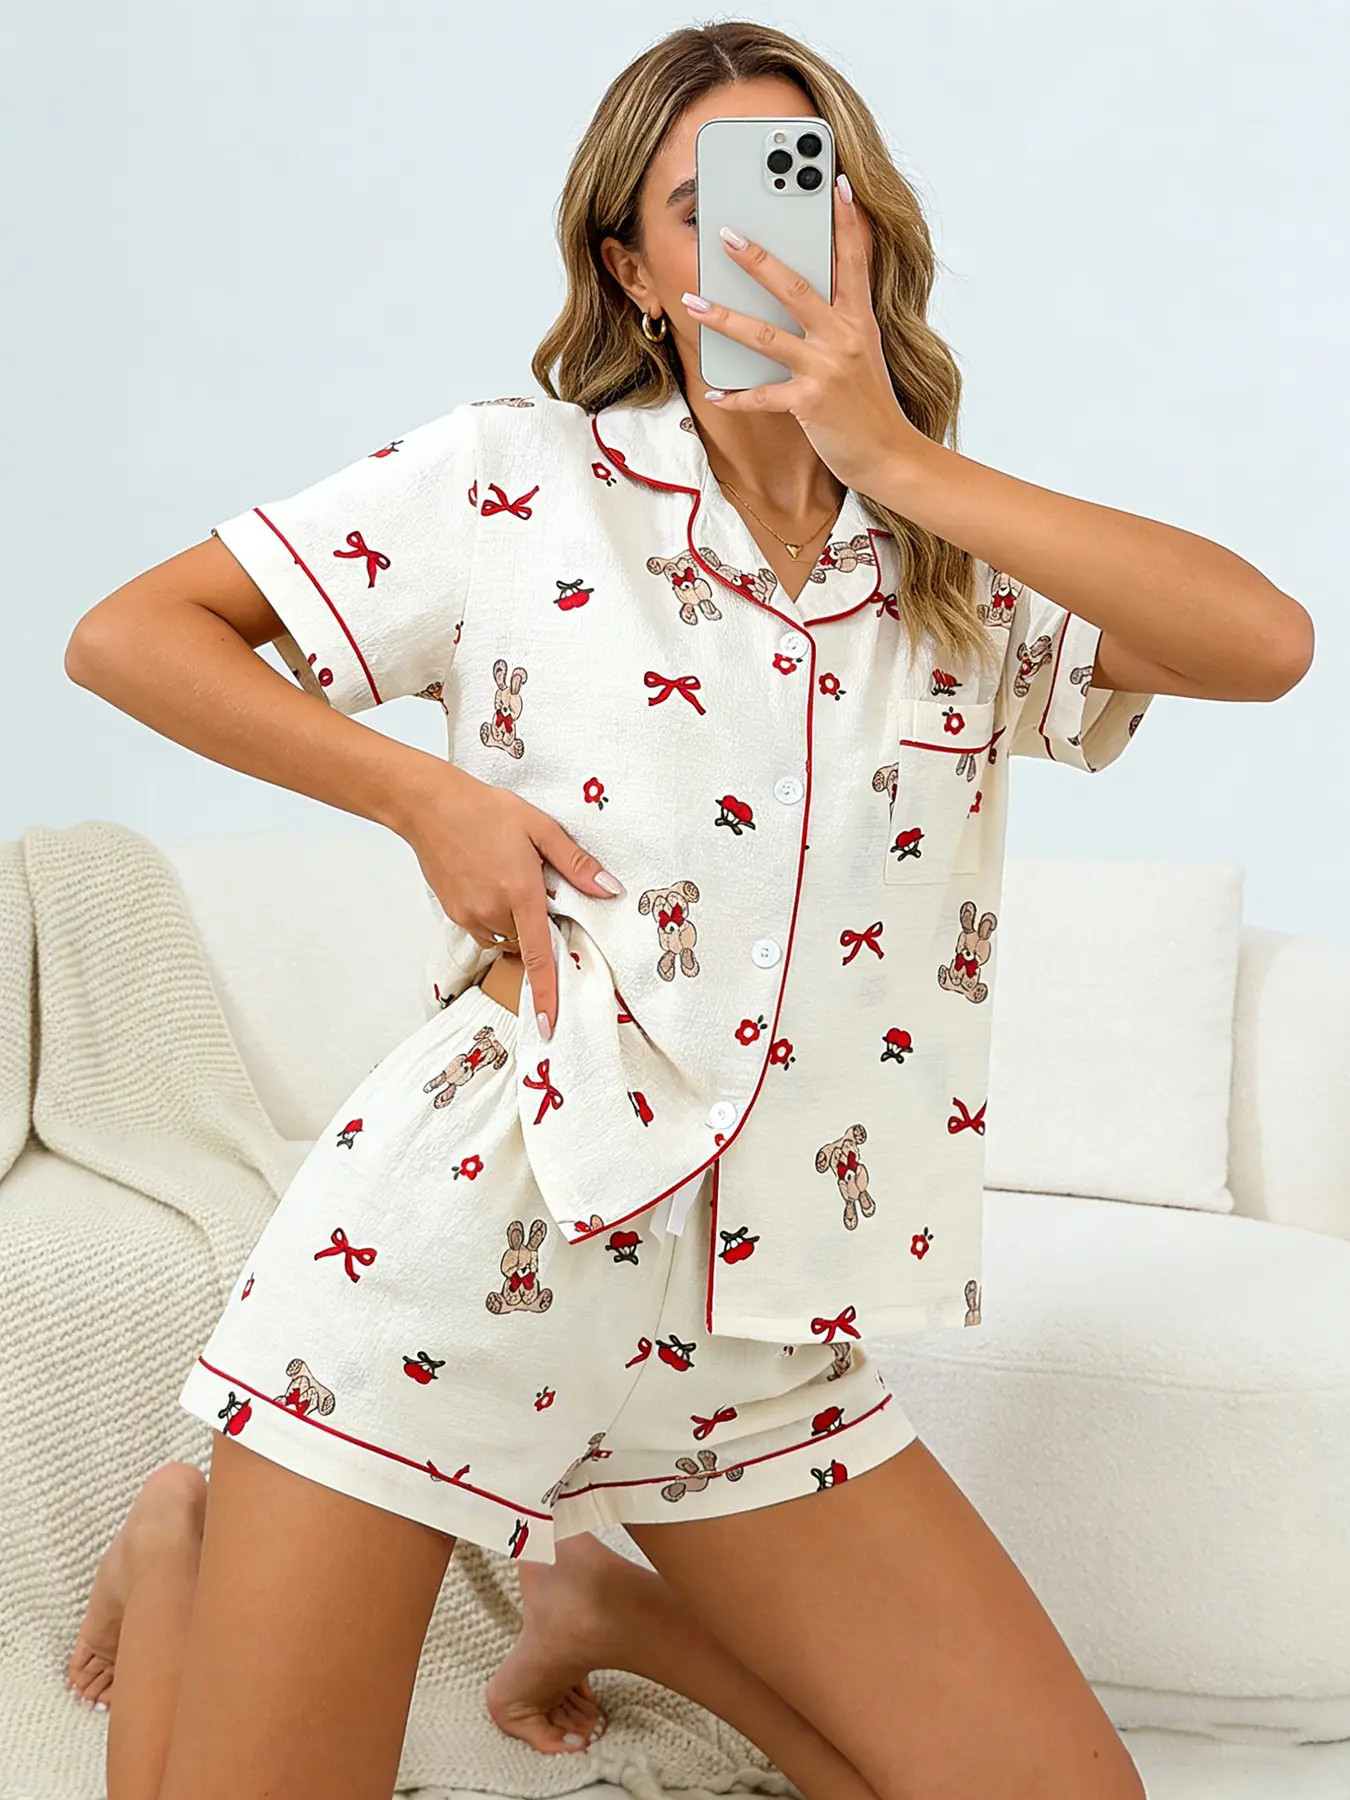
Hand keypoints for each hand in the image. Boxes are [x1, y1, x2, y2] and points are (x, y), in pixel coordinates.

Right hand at [399, 764, 623, 1039]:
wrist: (429, 806)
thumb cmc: (485, 810)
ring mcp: (469, 915)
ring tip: (506, 876)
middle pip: (526, 941)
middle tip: (533, 883)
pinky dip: (493, 916)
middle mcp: (493, 912)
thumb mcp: (540, 828)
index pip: (538, 957)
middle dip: (536, 924)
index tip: (550, 1025)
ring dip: (514, 921)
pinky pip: (483, 929)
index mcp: (520, 893)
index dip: (547, 994)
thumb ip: (576, 864)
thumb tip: (610, 890)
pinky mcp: (453, 913)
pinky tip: (488, 881)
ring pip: (504, 937)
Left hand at [682, 173, 930, 494]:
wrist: (890, 456)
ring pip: (766, 336)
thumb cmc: (871, 406)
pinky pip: (763, 396)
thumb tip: (813, 295)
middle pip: (795, 287)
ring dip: (725, 318)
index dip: (846, 220)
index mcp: (860, 321)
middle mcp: (844, 338)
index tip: (835, 183)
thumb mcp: (865, 353)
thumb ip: (841, 321)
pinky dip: (736, 395)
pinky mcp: (810, 403)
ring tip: (693, 303)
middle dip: (758, 259)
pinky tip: (713, 391)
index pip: (854, 260)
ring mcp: (826, 370)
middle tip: (727, 235)